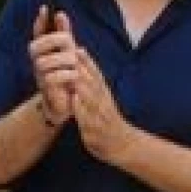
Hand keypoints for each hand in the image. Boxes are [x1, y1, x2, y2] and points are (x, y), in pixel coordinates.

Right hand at [28, 7, 76, 122]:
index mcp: (44, 52)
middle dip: (53, 40)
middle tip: (69, 41)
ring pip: (43, 62)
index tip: (46, 8)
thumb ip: (64, 34)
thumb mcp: (69, 52)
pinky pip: (51, 78)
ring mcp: (40, 76)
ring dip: (63, 59)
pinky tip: (75, 75)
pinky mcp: (46, 90)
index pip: (37, 34)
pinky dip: (66, 74)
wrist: (69, 103)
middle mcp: (38, 63)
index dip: (40, 22)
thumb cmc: (68, 76)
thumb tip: (60, 13)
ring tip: (75, 63)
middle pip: (36, 46)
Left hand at [71, 49, 140, 166]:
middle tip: (67, 54)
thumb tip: (82, 59)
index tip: (74, 45)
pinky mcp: (95, 129)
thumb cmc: (108, 121)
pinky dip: (81, 108)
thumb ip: (92, 82)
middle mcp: (103, 102)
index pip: (95, 73)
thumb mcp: (102, 99)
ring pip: (90, 97)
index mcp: (103, 94)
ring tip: (68, 73)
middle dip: (79, 68)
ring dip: (80, 84)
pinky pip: (88, 118)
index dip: (85, 60)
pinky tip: (74, 100)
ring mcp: (100, 115)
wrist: (123, 145)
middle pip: (91, 81)